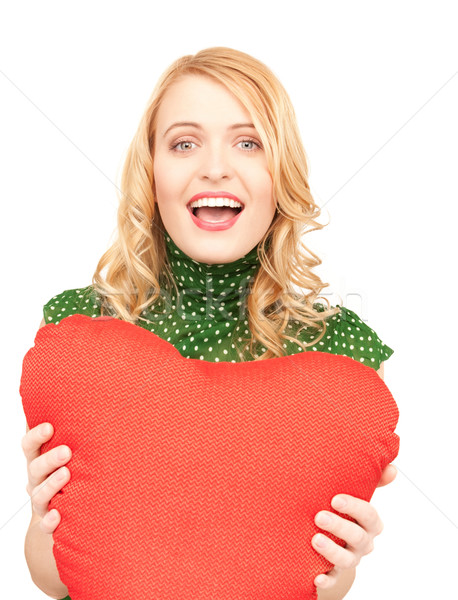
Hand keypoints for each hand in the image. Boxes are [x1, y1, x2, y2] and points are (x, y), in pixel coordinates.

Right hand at [21, 423, 71, 533]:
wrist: (59, 514)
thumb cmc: (66, 472)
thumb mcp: (64, 450)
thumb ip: (68, 429)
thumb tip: (77, 393)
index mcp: (38, 460)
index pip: (30, 446)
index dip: (36, 436)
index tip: (49, 426)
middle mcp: (37, 480)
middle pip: (35, 468)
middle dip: (49, 459)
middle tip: (67, 451)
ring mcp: (42, 502)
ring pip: (39, 495)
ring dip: (51, 484)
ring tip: (67, 473)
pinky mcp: (50, 522)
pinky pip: (46, 525)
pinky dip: (51, 521)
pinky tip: (59, 514)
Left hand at [311, 464, 396, 590]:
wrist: (330, 535)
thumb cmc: (344, 511)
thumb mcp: (356, 494)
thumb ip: (373, 481)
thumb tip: (392, 468)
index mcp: (369, 523)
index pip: (369, 516)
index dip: (354, 508)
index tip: (335, 499)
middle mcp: (362, 542)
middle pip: (357, 537)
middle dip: (339, 527)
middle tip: (319, 516)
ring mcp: (350, 558)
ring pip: (347, 560)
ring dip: (332, 551)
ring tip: (315, 539)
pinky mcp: (335, 572)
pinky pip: (333, 578)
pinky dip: (327, 578)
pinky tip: (316, 575)